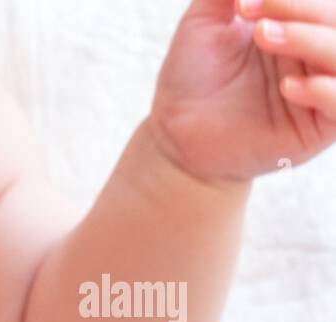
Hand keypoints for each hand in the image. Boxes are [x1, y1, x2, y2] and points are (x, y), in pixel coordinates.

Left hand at [151, 0, 335, 182]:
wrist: (175, 133)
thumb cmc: (192, 75)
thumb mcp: (206, 17)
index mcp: (302, 20)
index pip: (322, 1)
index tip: (247, 0)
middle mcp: (318, 49)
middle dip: (302, 7)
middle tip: (254, 14)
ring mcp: (324, 86)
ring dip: (312, 39)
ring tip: (265, 36)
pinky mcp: (320, 126)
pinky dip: (326, 90)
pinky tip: (288, 88)